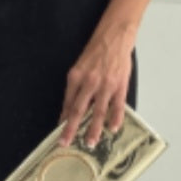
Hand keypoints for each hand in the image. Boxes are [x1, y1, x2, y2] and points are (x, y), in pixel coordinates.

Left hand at [57, 26, 135, 148]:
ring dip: (93, 129)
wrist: (114, 37)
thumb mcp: (79, 66)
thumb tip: (71, 108)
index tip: (60, 132)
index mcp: (76, 77)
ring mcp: (106, 85)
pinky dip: (115, 118)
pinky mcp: (120, 86)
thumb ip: (76, 87)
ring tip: (90, 142)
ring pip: (98, 112)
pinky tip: (113, 129)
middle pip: (78, 110)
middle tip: (66, 142)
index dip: (63, 119)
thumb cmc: (96, 51)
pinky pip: (117, 106)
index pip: (68, 103)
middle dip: (71, 129)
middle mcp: (89, 82)